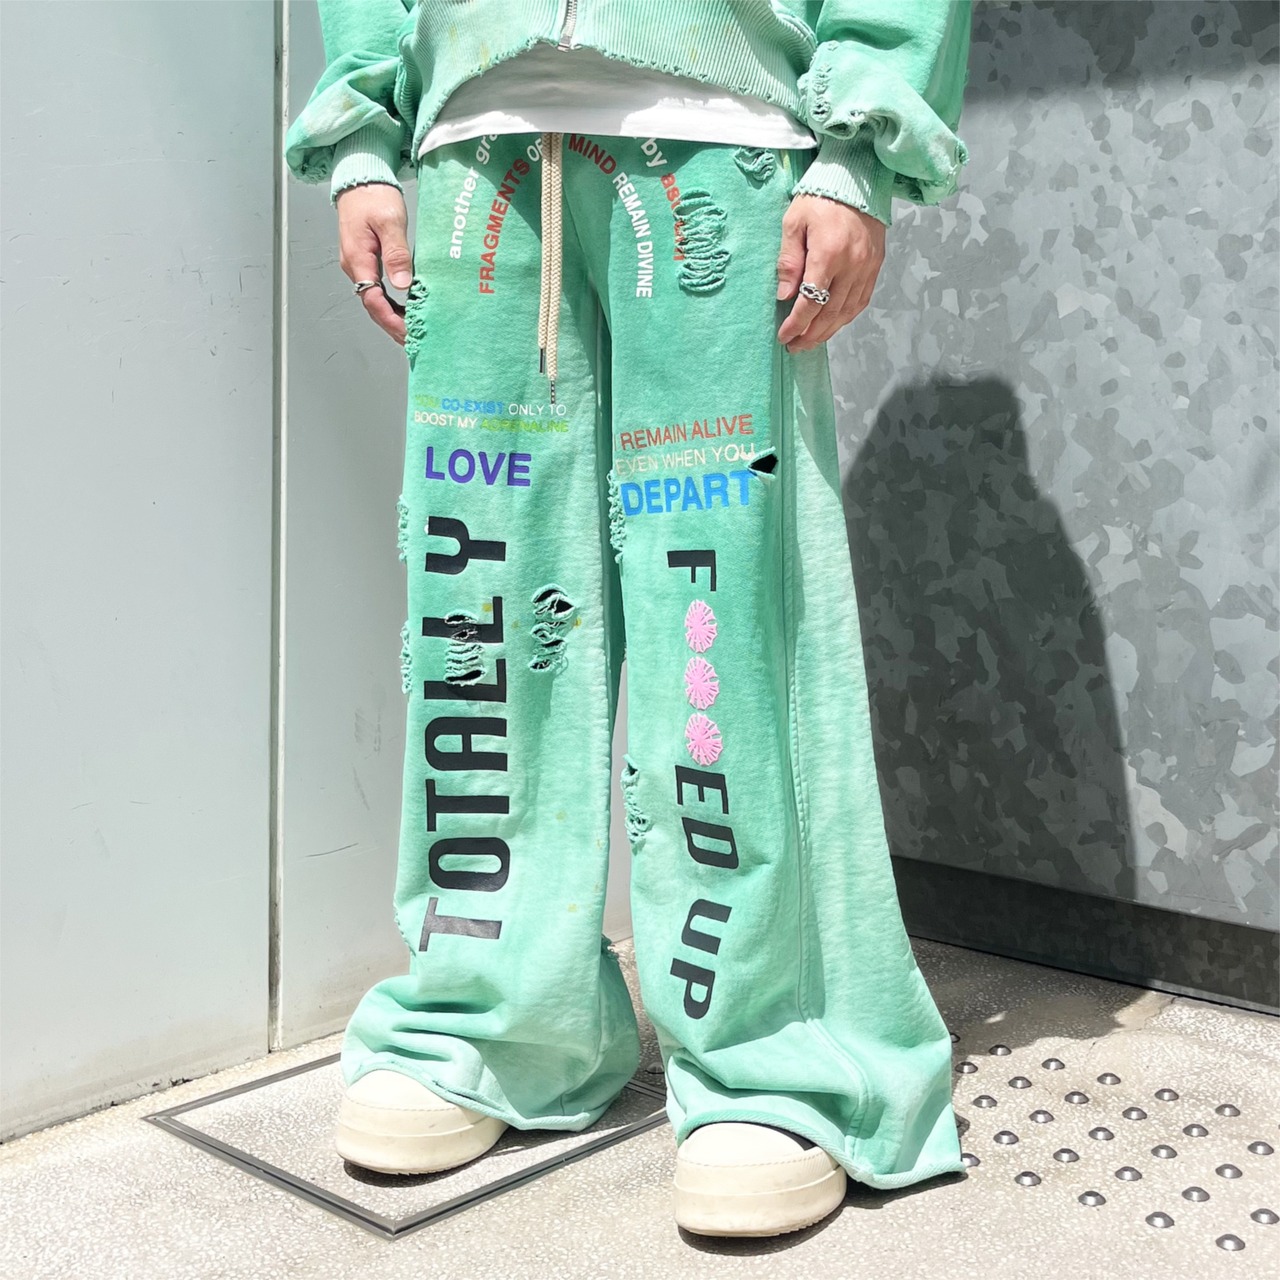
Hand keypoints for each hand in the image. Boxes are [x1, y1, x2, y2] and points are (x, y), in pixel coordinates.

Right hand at [336, 183, 413, 344]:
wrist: (360, 177)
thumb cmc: (373, 194)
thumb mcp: (390, 221)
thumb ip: (397, 253)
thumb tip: (403, 284)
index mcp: (358, 259)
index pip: (373, 300)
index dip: (392, 320)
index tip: (409, 332)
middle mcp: (355, 266)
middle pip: (373, 306)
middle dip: (393, 326)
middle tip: (414, 341)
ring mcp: (359, 265)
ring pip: (375, 300)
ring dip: (392, 318)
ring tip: (412, 332)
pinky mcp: (366, 261)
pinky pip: (377, 290)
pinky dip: (391, 304)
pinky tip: (404, 311)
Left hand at [775, 194, 885, 351]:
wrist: (857, 177)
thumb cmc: (819, 196)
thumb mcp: (793, 222)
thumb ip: (789, 261)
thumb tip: (784, 296)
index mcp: (828, 254)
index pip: (810, 301)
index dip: (796, 324)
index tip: (783, 336)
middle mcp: (852, 265)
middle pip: (830, 313)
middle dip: (810, 334)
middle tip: (795, 347)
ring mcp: (867, 267)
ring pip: (847, 311)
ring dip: (828, 331)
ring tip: (810, 342)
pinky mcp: (876, 265)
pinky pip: (861, 300)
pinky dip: (846, 317)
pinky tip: (833, 325)